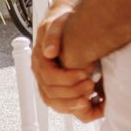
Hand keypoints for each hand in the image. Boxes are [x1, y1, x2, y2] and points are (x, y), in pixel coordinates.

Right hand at [32, 4, 102, 120]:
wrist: (66, 22)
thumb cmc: (63, 22)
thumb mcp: (57, 23)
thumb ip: (53, 35)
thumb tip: (49, 52)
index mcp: (39, 59)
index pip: (49, 77)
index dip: (67, 79)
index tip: (85, 75)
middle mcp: (40, 73)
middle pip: (51, 93)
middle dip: (72, 92)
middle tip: (91, 85)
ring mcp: (46, 82)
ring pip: (54, 102)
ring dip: (72, 104)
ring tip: (90, 99)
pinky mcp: (56, 88)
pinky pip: (60, 105)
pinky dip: (74, 108)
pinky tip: (89, 104)